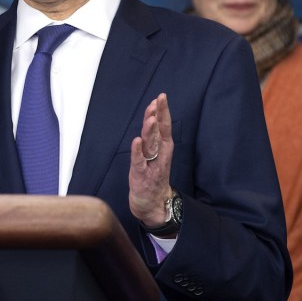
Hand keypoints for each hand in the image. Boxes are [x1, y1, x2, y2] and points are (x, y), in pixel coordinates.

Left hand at [129, 93, 173, 227]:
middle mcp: (160, 155)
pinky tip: (136, 141)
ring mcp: (152, 166)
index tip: (161, 96)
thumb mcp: (155, 153)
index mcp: (163, 148)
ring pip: (151, 145)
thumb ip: (153, 136)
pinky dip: (137, 152)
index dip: (163, 111)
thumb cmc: (152, 175)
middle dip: (159, 116)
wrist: (153, 204)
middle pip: (160, 132)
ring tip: (150, 119)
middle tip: (159, 101)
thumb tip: (152, 115)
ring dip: (150, 132)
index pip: (164, 126)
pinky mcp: (142, 176)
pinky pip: (139, 162)